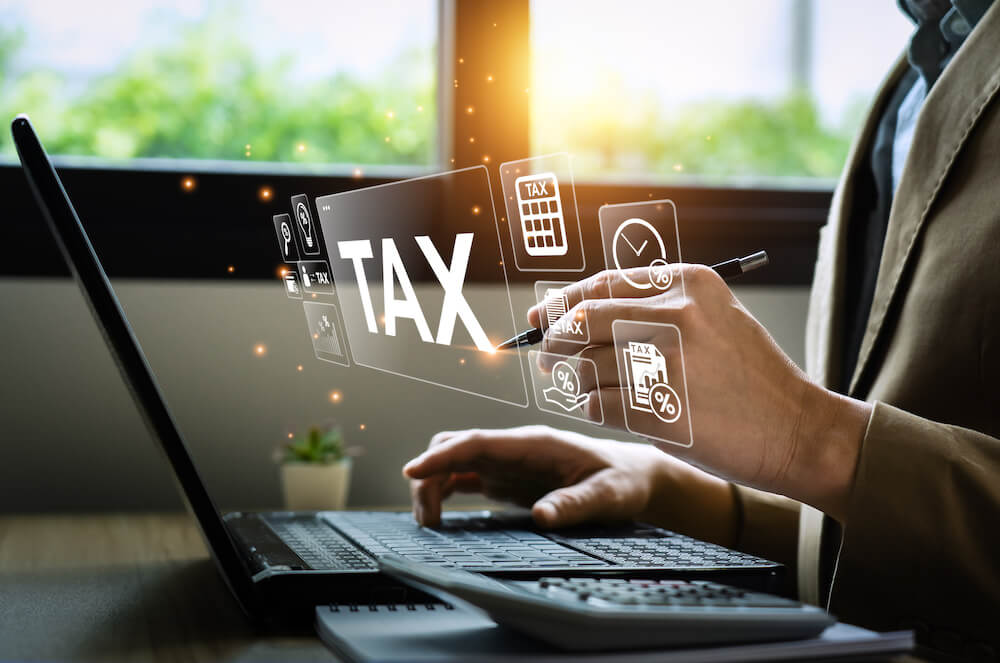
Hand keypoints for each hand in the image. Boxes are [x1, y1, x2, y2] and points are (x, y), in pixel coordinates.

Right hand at [402, 425, 736, 542]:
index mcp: (533, 444)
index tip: (412, 471)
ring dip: (433, 485)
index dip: (441, 456)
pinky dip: (444, 491)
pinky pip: (464, 477)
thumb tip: (544, 516)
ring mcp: (508, 461)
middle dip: (429, 475)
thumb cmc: (624, 480)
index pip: (476, 442)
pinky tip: (440, 515)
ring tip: (429, 523)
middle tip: (426, 518)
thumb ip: (576, 503)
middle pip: (455, 447)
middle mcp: (514, 448)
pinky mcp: (507, 478)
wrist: (635, 476)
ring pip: (454, 462)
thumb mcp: (609, 495)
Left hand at [528, 265, 871, 522]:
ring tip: (585, 387)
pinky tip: (604, 408)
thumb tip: (577, 312)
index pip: (602, 285)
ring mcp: (669, 363)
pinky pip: (598, 405)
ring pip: (586, 367)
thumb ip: (654, 307)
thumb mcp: (713, 317)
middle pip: (584, 322)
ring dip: (575, 380)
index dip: (563, 302)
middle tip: (547, 355)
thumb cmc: (749, 376)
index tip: (542, 317)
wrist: (797, 429)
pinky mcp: (663, 410)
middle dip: (556, 340)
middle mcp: (678, 316)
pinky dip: (592, 408)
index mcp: (688, 284)